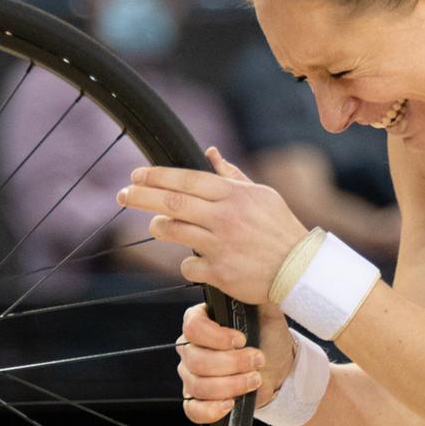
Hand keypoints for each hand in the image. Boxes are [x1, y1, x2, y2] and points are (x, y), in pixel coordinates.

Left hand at [117, 147, 308, 303]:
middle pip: (172, 203)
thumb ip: (231, 175)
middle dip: (141, 197)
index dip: (157, 176)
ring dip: (159, 227)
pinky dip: (187, 263)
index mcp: (235, 195)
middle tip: (123, 194)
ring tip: (157, 225)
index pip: (186, 180)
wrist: (301, 270)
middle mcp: (225, 217)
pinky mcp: (220, 273)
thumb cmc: (280, 228)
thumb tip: (209, 152)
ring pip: (174, 232)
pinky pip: (188, 266)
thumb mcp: (261, 195)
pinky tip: (195, 260)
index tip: (136, 175)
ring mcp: (221, 246)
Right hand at [177, 302, 295, 422]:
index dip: (216, 336)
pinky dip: (211, 410)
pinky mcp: (197, 399)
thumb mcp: (266, 311)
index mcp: (200, 321)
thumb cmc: (268, 336)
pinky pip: (193, 410)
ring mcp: (191, 375)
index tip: (242, 339)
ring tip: (255, 379)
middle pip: (196, 360)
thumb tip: (258, 281)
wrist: (278, 366)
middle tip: (258, 360)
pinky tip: (230, 404)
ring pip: (198, 385)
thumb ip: (257, 295)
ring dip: (231, 385)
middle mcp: (190, 347)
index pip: (192, 327)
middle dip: (232, 363)